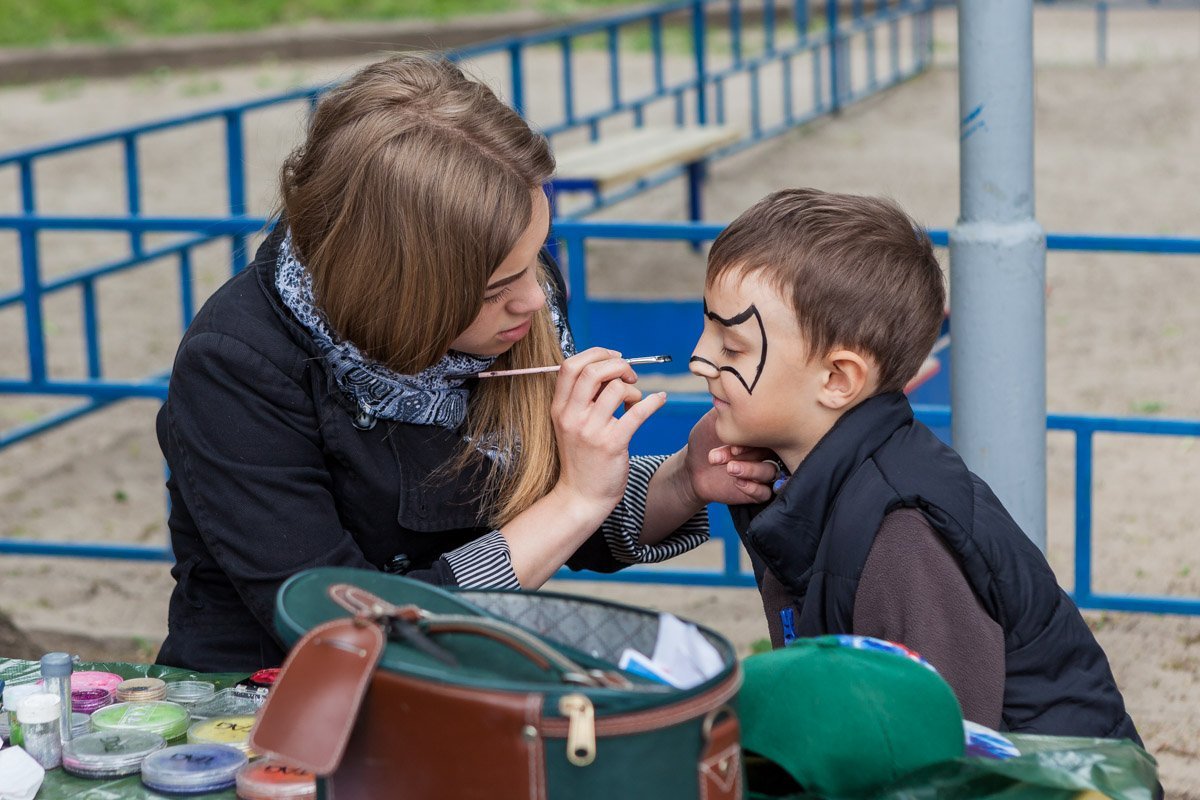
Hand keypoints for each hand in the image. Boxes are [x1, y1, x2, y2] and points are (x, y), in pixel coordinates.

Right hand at [551, 348, 666, 516]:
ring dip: (634, 389)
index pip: (571, 365)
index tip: (614, 358)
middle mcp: (572, 416)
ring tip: (636, 401)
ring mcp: (590, 431)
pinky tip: (660, 400)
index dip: (596, 354)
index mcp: (559, 408)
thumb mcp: (569, 425)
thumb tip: (608, 367)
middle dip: (618, 365)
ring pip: (617, 389)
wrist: (581, 496)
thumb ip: (581, 398)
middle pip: (594, 371)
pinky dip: (654, 401)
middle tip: (630, 376)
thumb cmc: (581, 457)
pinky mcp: (612, 444)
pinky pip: (638, 412)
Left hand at [682, 409, 777, 505]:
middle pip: (770, 453)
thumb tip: (738, 387)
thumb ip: (728, 406)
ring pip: (770, 472)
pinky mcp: (757, 491)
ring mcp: (762, 471)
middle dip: (749, 454)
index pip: (767, 433)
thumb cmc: (704, 440)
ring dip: (750, 470)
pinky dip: (753, 488)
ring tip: (730, 468)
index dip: (754, 438)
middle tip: (730, 454)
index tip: (734, 443)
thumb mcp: (714, 419)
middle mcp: (764, 451)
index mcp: (758, 433)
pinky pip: (766, 492)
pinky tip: (737, 482)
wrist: (691, 467)